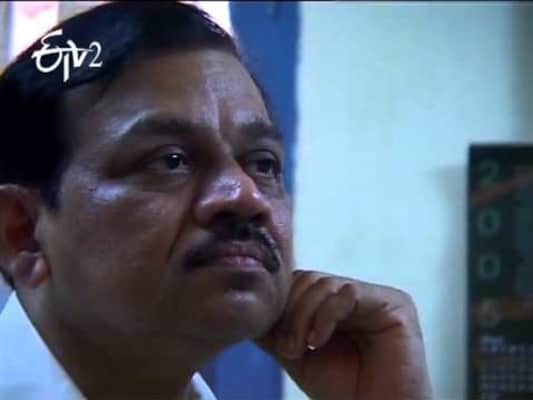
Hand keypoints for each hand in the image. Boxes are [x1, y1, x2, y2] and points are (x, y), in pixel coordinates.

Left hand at [254, 270, 432, 399]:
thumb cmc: (343, 391)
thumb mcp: (299, 355)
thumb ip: (278, 330)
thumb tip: (251, 310)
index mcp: (337, 304)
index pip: (300, 283)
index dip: (282, 303)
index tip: (271, 335)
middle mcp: (357, 296)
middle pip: (309, 279)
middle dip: (291, 311)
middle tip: (288, 348)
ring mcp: (376, 298)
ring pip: (325, 283)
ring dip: (304, 316)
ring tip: (302, 348)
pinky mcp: (395, 304)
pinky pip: (348, 293)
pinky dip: (326, 315)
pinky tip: (319, 340)